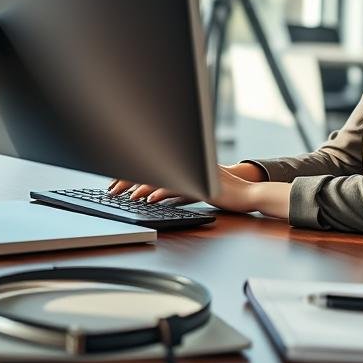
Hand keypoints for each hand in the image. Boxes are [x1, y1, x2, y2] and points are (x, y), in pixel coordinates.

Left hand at [108, 162, 265, 203]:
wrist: (249, 194)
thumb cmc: (224, 193)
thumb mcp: (196, 188)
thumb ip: (178, 189)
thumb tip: (155, 195)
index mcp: (185, 162)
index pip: (155, 163)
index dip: (133, 172)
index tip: (116, 182)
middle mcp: (189, 163)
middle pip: (154, 167)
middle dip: (130, 178)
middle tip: (113, 189)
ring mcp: (194, 172)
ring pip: (163, 176)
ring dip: (142, 187)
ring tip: (127, 197)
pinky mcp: (201, 184)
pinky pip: (177, 187)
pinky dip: (160, 193)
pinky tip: (149, 200)